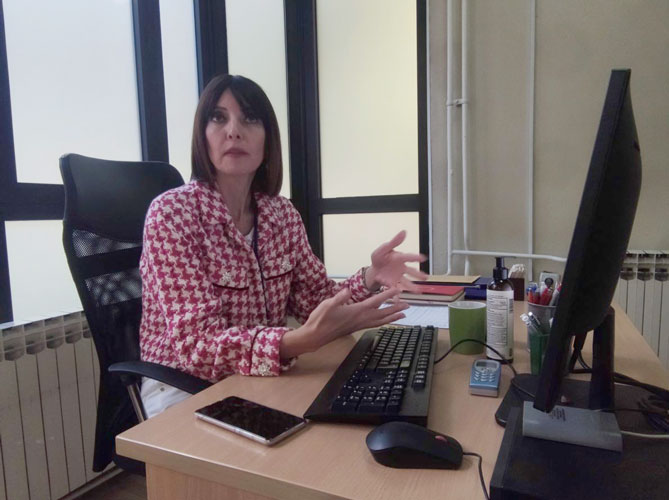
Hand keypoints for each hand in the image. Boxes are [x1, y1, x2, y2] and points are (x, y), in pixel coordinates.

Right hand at [280, 287, 407, 357]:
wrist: (315, 336)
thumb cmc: (320, 319)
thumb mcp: (327, 305)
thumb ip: (339, 297)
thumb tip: (347, 290)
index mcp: (357, 311)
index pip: (376, 301)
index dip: (388, 295)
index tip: (398, 290)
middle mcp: (361, 319)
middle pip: (383, 313)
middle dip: (396, 309)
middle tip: (409, 305)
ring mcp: (359, 325)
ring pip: (380, 321)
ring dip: (392, 317)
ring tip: (403, 315)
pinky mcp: (356, 328)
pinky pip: (374, 324)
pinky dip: (383, 322)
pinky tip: (384, 321)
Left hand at [364, 230, 427, 292]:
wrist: (373, 269)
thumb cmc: (379, 257)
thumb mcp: (383, 249)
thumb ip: (394, 242)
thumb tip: (404, 231)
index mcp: (399, 258)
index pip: (408, 257)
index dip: (415, 257)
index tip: (423, 258)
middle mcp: (401, 268)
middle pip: (411, 272)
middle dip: (418, 275)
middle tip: (426, 277)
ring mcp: (398, 277)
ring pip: (406, 282)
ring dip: (412, 286)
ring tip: (419, 291)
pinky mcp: (392, 284)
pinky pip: (395, 290)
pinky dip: (397, 296)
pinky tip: (399, 301)